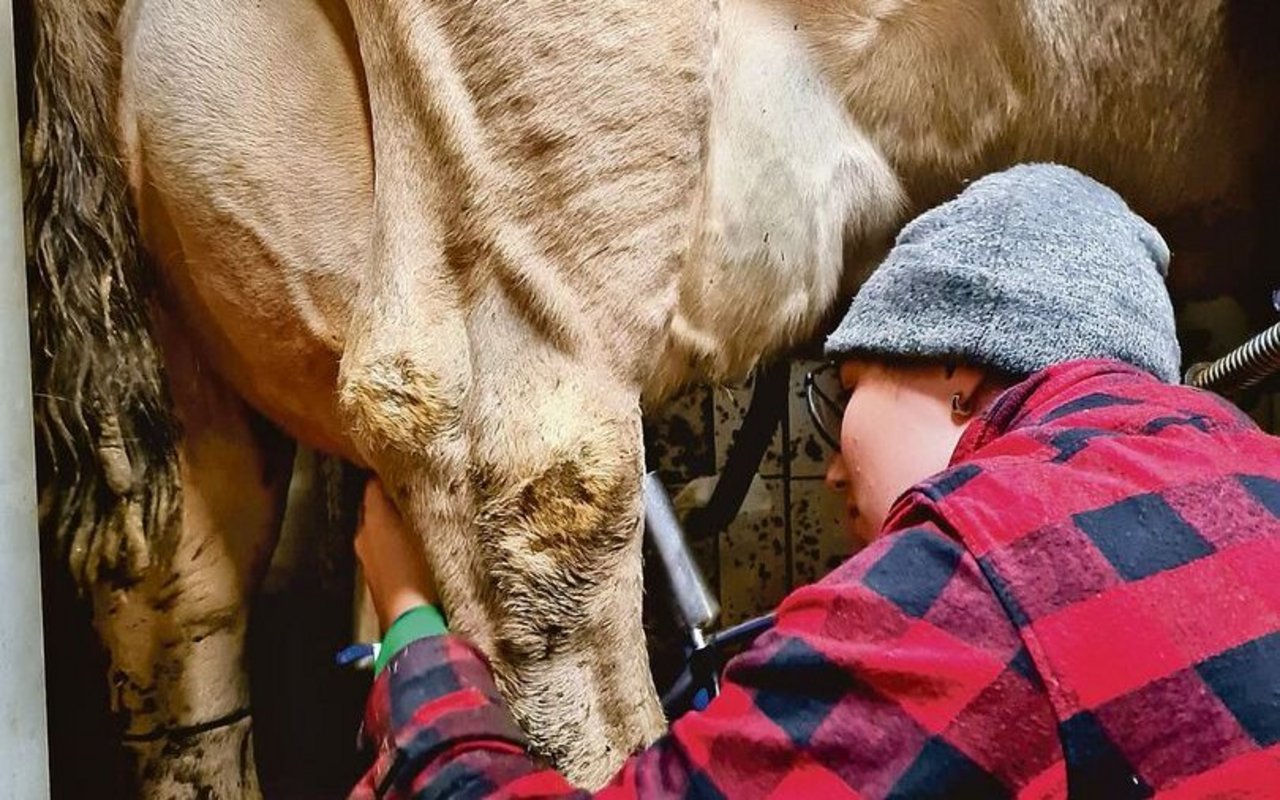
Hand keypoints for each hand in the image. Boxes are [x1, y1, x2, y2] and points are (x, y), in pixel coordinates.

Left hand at [354, 478, 438, 631]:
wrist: (413, 623)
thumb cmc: (423, 574)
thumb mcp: (430, 530)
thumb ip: (425, 506)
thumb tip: (429, 486)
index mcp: (374, 520)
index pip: (374, 485)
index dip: (390, 475)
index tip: (407, 469)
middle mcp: (363, 537)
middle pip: (376, 509)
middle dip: (393, 503)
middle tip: (419, 497)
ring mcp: (366, 562)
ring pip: (380, 533)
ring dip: (396, 528)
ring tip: (422, 525)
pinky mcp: (374, 581)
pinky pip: (384, 554)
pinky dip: (396, 550)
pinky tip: (417, 554)